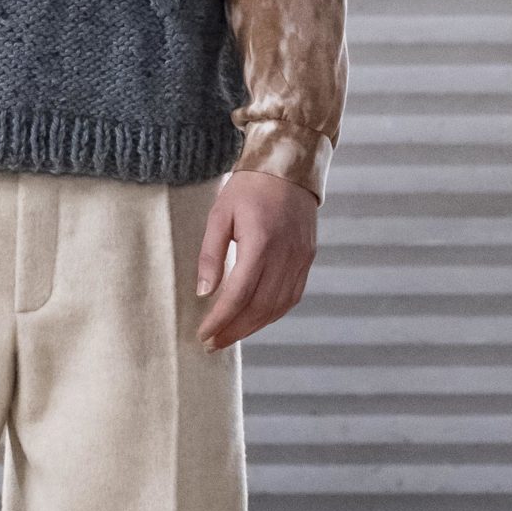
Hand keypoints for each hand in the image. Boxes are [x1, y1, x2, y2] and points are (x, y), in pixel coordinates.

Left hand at [195, 171, 317, 350]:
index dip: (221, 319)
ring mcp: (301, 257)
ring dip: (253, 327)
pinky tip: (255, 320)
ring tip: (229, 336)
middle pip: (260, 307)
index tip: (204, 335)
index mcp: (261, 241)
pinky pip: (292, 296)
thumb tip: (204, 293)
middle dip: (235, 330)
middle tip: (212, 344)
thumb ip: (211, 255)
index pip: (240, 293)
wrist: (287, 166)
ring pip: (278, 306)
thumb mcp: (219, 214)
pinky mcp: (307, 258)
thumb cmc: (248, 188)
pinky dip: (272, 313)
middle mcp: (285, 253)